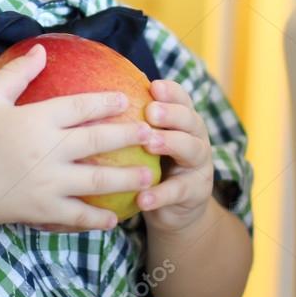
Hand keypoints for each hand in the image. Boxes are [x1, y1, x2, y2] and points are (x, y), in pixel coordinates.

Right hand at [0, 44, 155, 232]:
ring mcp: (47, 183)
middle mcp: (47, 151)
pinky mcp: (43, 209)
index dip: (106, 103)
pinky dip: (98, 217)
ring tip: (148, 175)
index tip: (127, 101)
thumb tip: (41, 49)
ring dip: (125, 178)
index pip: (80, 107)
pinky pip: (77, 215)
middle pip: (97, 142)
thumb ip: (17, 73)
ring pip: (96, 180)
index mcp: (36, 120)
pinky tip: (115, 217)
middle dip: (128, 137)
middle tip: (151, 133)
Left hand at [136, 77, 214, 233]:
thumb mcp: (146, 140)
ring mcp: (199, 164)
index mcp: (183, 119)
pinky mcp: (196, 192)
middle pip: (190, 119)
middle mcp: (196, 137)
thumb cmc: (152, 164)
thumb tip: (96, 97)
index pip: (181, 98)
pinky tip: (142, 198)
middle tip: (150, 112)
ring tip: (149, 144)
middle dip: (171, 113)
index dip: (170, 92)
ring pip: (191, 149)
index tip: (153, 87)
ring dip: (170, 143)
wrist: (174, 208)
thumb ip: (133, 120)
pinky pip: (179, 191)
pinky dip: (160, 194)